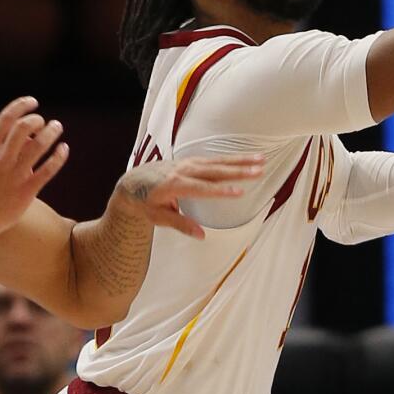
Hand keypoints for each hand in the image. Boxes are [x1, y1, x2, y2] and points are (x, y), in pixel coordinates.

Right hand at [0, 97, 68, 236]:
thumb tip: (20, 137)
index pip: (5, 119)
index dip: (21, 105)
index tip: (33, 102)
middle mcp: (2, 159)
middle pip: (23, 128)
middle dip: (37, 119)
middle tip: (44, 121)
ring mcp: (15, 174)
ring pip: (39, 146)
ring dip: (52, 132)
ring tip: (57, 127)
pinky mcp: (27, 190)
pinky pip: (48, 170)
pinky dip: (59, 156)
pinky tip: (64, 149)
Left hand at [114, 155, 265, 239]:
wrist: (133, 183)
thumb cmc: (145, 202)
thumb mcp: (157, 217)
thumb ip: (180, 224)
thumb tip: (201, 235)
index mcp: (174, 185)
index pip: (203, 188)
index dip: (221, 191)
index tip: (239, 192)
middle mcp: (183, 170)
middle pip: (216, 170)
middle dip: (239, 171)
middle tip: (258, 171)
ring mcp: (188, 163)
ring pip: (219, 161)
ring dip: (241, 160)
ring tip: (261, 160)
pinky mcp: (192, 161)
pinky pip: (215, 159)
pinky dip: (232, 158)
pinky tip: (248, 158)